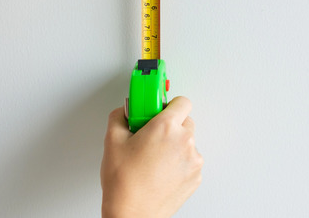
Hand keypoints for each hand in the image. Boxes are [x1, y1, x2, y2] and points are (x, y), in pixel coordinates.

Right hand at [101, 97, 203, 217]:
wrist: (132, 214)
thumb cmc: (123, 183)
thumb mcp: (112, 142)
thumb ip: (120, 118)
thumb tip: (125, 112)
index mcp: (166, 127)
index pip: (182, 101)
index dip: (169, 105)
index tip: (159, 110)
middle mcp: (184, 141)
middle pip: (185, 121)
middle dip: (170, 126)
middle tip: (152, 136)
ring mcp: (193, 160)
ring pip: (188, 142)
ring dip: (175, 145)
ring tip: (154, 159)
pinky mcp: (196, 176)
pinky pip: (190, 161)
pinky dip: (179, 163)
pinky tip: (161, 171)